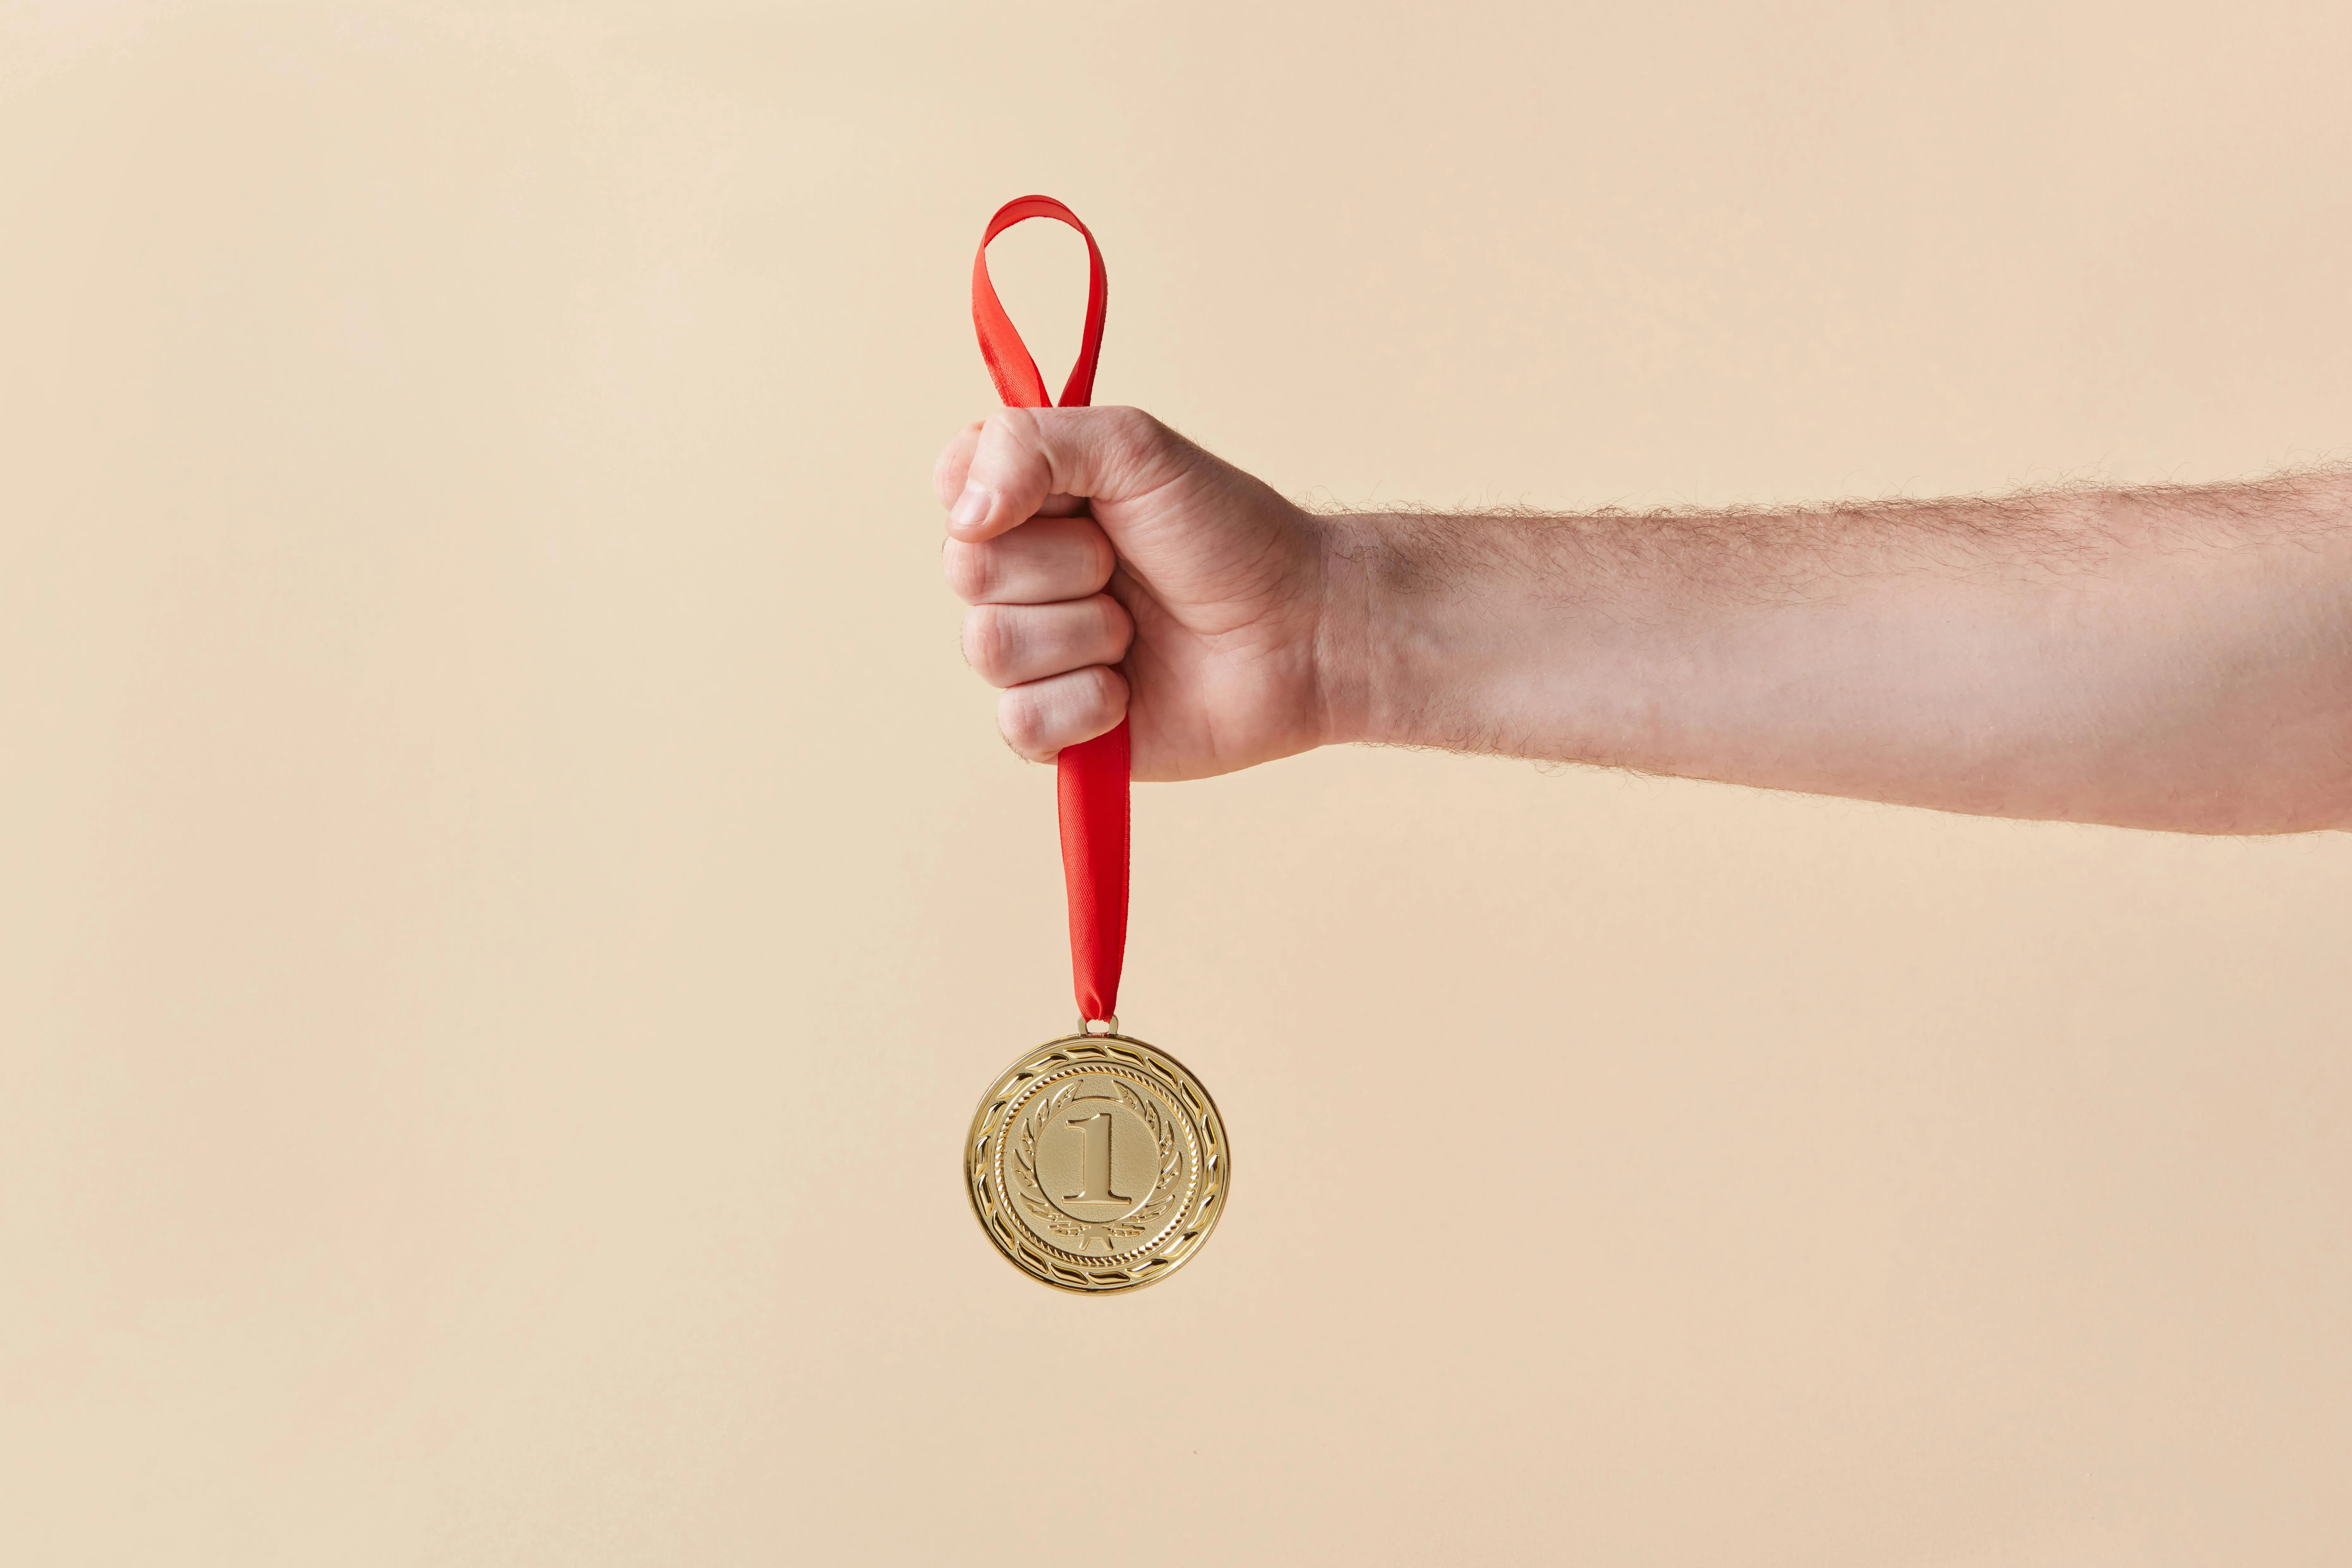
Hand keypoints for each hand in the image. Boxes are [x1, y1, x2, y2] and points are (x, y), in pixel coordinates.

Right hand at [936, 407, 1342, 780]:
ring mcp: (1037, 655)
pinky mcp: (1059, 728)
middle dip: (1064, 566)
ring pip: (989, 648)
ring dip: (1081, 634)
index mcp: (1030, 501)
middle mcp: (1022, 576)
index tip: (1075, 500)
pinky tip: (1131, 693)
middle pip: (966, 571)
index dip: (1000, 497)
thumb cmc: (1228, 532)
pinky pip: (1018, 723)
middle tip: (1126, 566)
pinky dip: (1083, 705)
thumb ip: (1029, 443)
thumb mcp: (1133, 447)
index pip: (952, 487)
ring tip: (1138, 631)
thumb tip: (964, 515)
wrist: (1300, 628)